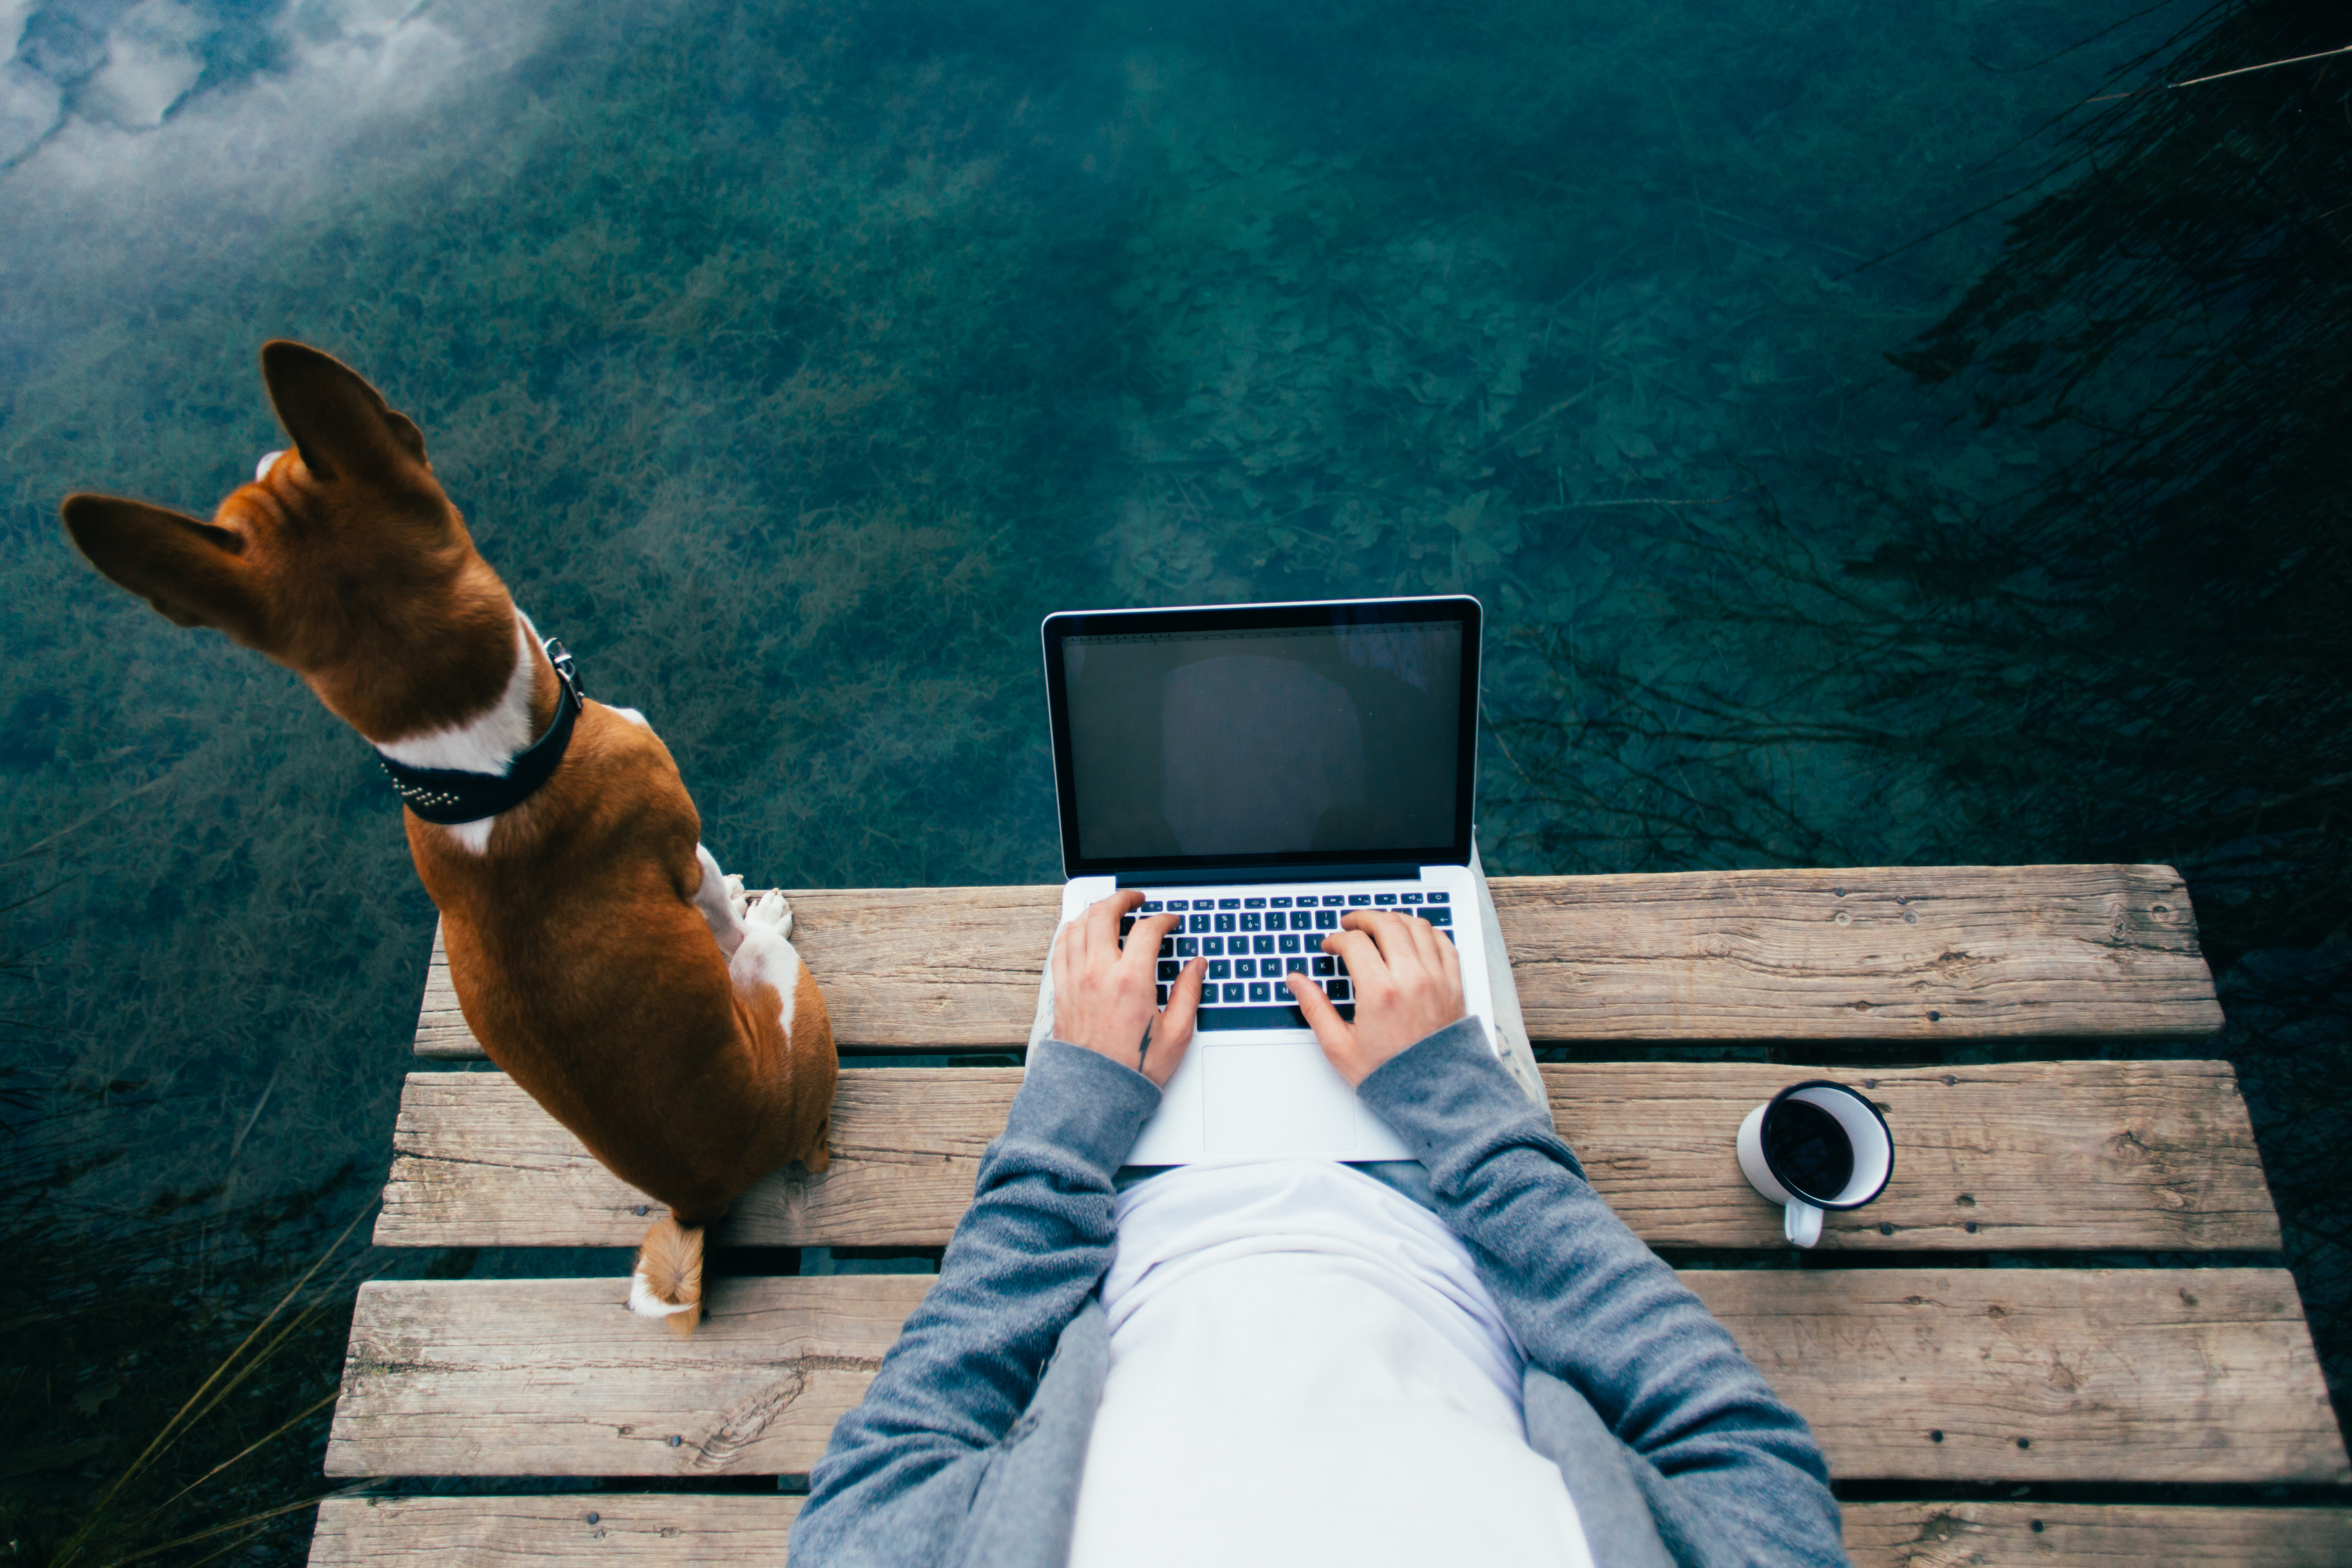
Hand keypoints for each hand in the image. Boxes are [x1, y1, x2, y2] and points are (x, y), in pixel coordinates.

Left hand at [1050, 889, 1204, 1087]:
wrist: (1094, 1092)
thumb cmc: (1134, 1067)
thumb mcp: (1176, 1033)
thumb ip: (1188, 993)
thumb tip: (1196, 966)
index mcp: (1131, 981)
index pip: (1147, 929)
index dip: (1163, 918)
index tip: (1170, 921)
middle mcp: (1099, 973)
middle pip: (1104, 913)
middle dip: (1123, 898)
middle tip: (1136, 899)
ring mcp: (1075, 979)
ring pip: (1078, 925)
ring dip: (1096, 910)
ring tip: (1110, 909)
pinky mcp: (1061, 990)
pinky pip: (1060, 947)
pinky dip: (1071, 930)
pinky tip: (1080, 929)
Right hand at [1287, 909, 1465, 1086]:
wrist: (1435, 1095)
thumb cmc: (1391, 1076)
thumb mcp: (1340, 1048)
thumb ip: (1315, 1009)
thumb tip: (1297, 982)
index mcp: (1380, 992)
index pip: (1355, 943)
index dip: (1337, 939)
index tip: (1331, 946)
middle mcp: (1411, 978)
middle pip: (1386, 924)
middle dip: (1363, 919)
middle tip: (1351, 925)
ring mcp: (1437, 979)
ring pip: (1417, 926)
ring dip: (1394, 919)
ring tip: (1380, 926)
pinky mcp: (1454, 984)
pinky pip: (1443, 942)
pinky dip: (1427, 932)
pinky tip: (1414, 936)